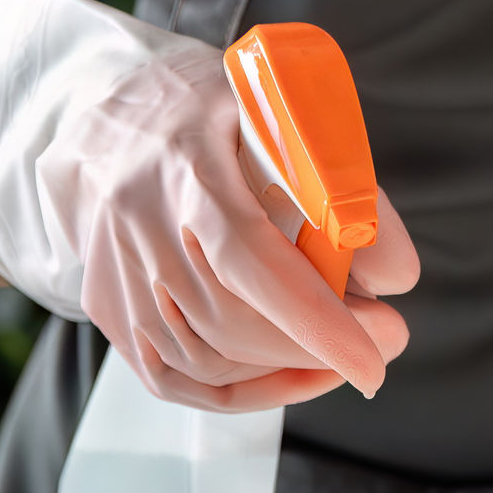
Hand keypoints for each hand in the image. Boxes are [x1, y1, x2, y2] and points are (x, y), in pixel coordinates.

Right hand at [42, 39, 421, 410]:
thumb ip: (343, 185)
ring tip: (341, 344)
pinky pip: (175, 375)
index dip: (314, 316)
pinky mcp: (108, 305)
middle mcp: (139, 225)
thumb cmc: (207, 107)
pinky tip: (292, 368)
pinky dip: (241, 385)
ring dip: (286, 364)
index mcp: (186, 164)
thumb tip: (395, 275)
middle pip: (230, 320)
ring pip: (204, 357)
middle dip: (318, 344)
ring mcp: (117, 272)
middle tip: (386, 333)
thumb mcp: (282, 111)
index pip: (247, 258)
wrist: (97, 111)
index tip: (378, 350)